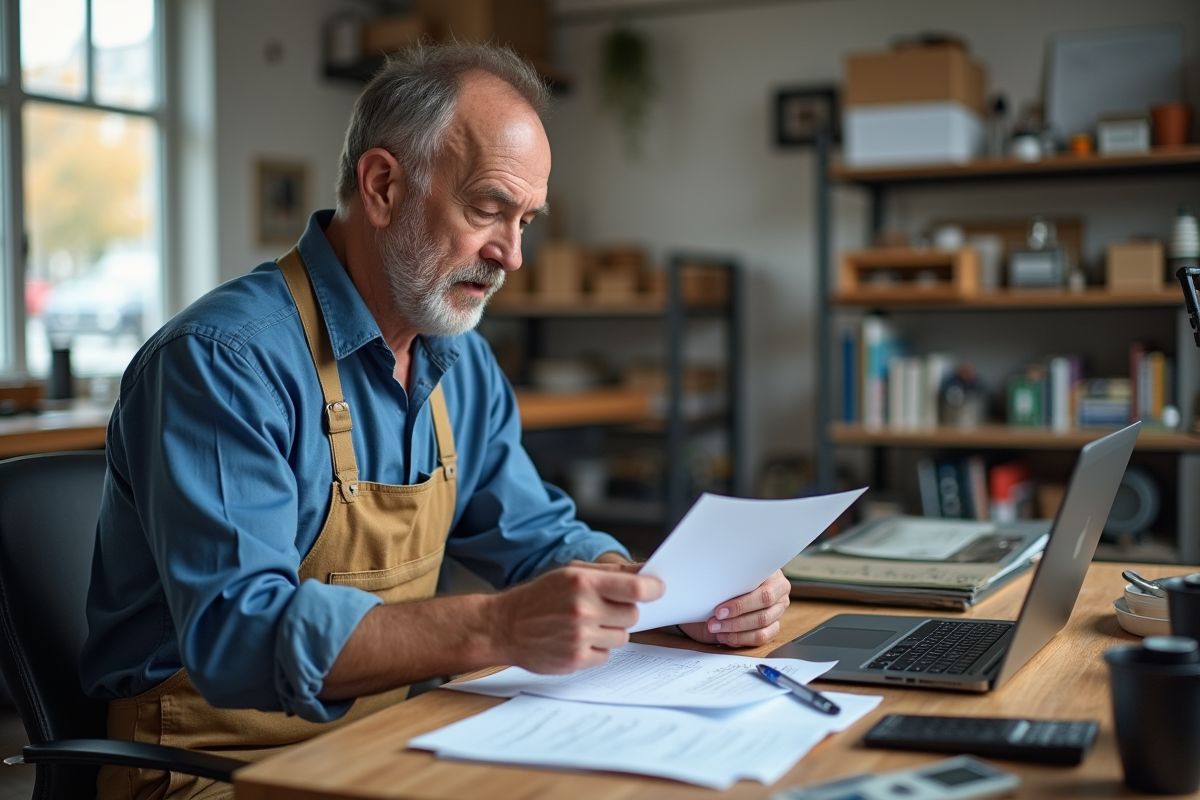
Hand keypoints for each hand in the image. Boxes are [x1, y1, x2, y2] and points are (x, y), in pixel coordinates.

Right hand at [489, 563, 662, 673]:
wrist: (504, 626)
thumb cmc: (540, 596)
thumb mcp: (571, 573)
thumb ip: (611, 573)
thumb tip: (646, 573)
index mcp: (583, 582)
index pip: (636, 589)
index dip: (653, 589)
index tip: (658, 590)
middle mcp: (583, 609)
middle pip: (633, 615)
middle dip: (623, 611)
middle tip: (603, 608)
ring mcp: (580, 637)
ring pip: (623, 636)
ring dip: (610, 631)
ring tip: (585, 624)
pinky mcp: (576, 660)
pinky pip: (606, 655)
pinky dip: (597, 648)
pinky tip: (576, 639)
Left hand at [679, 570, 789, 646]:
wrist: (743, 578)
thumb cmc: (739, 573)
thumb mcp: (738, 570)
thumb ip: (734, 579)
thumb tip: (716, 590)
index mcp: (776, 580)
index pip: (764, 596)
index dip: (741, 606)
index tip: (719, 611)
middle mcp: (780, 598)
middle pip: (762, 617)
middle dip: (735, 622)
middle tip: (714, 623)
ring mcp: (777, 614)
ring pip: (761, 632)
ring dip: (735, 633)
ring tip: (717, 629)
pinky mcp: (772, 628)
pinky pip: (760, 640)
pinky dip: (740, 640)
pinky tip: (725, 636)